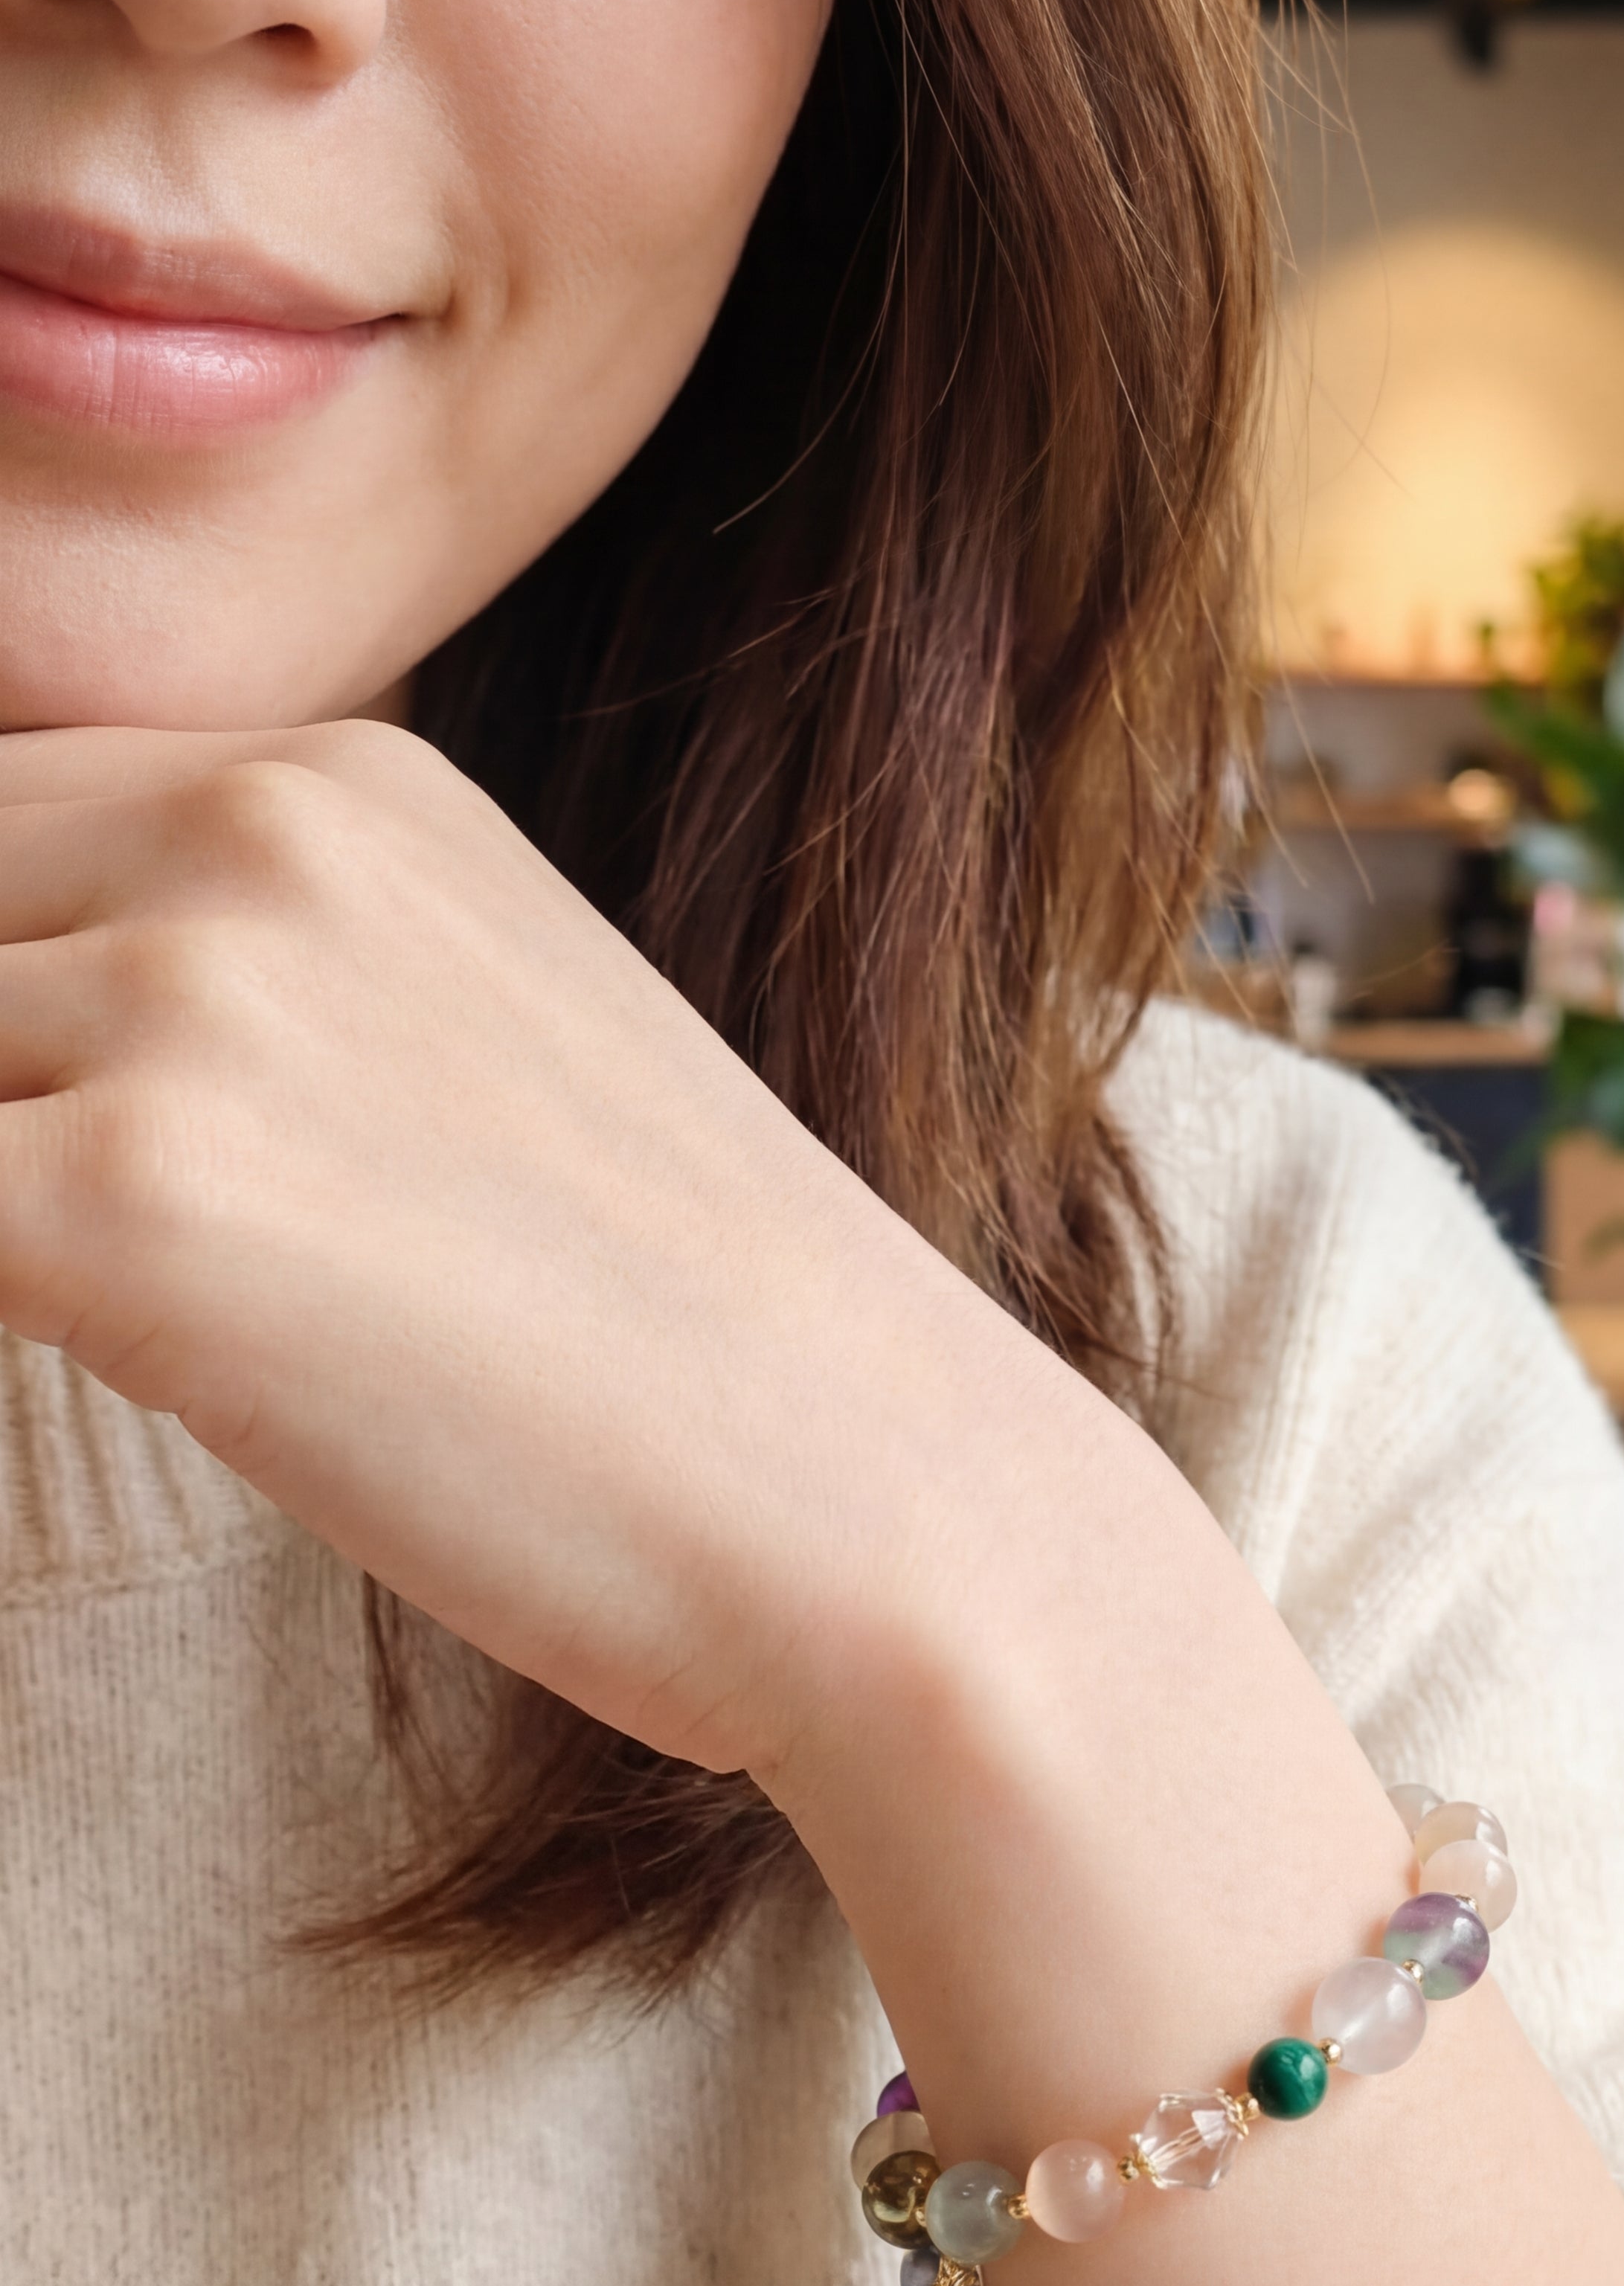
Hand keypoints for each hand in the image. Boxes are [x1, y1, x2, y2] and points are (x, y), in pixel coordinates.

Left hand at [0, 718, 990, 1771]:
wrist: (875, 1502)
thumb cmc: (694, 1349)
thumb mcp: (481, 1050)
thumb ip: (260, 995)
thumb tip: (37, 1070)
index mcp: (342, 783)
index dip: (10, 1019)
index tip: (113, 1155)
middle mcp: (248, 830)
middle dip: (3, 1113)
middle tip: (140, 1258)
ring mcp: (181, 1007)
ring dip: (10, 1213)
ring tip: (193, 1326)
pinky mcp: (119, 1206)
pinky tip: (124, 1383)